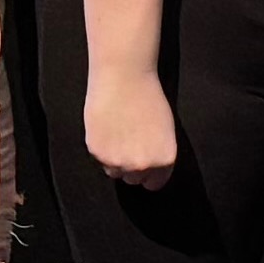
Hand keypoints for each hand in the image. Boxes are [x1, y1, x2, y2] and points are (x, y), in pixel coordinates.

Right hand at [83, 63, 178, 184]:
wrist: (124, 78)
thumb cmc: (148, 98)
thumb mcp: (165, 130)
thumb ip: (157, 153)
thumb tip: (148, 166)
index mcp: (164, 160)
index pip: (154, 184)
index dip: (149, 173)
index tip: (144, 162)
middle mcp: (142, 165)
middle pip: (133, 180)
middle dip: (131, 167)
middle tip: (128, 143)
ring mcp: (118, 161)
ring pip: (114, 172)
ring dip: (114, 160)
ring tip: (117, 135)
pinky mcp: (98, 153)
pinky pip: (100, 160)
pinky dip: (101, 148)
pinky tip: (106, 128)